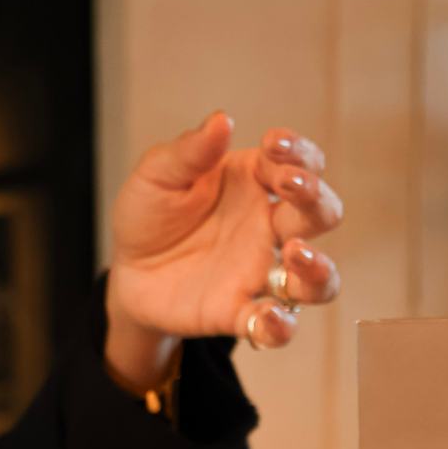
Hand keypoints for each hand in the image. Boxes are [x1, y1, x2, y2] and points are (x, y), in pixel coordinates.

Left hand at [105, 112, 341, 388]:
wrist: (127, 272)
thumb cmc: (149, 217)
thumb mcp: (157, 176)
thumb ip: (189, 153)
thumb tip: (222, 120)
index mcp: (255, 186)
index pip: (298, 164)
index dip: (299, 152)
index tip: (275, 146)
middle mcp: (269, 230)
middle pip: (320, 216)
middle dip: (317, 198)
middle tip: (292, 187)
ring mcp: (262, 274)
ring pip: (317, 279)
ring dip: (318, 268)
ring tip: (296, 253)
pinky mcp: (243, 315)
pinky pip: (277, 327)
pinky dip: (281, 327)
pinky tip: (268, 318)